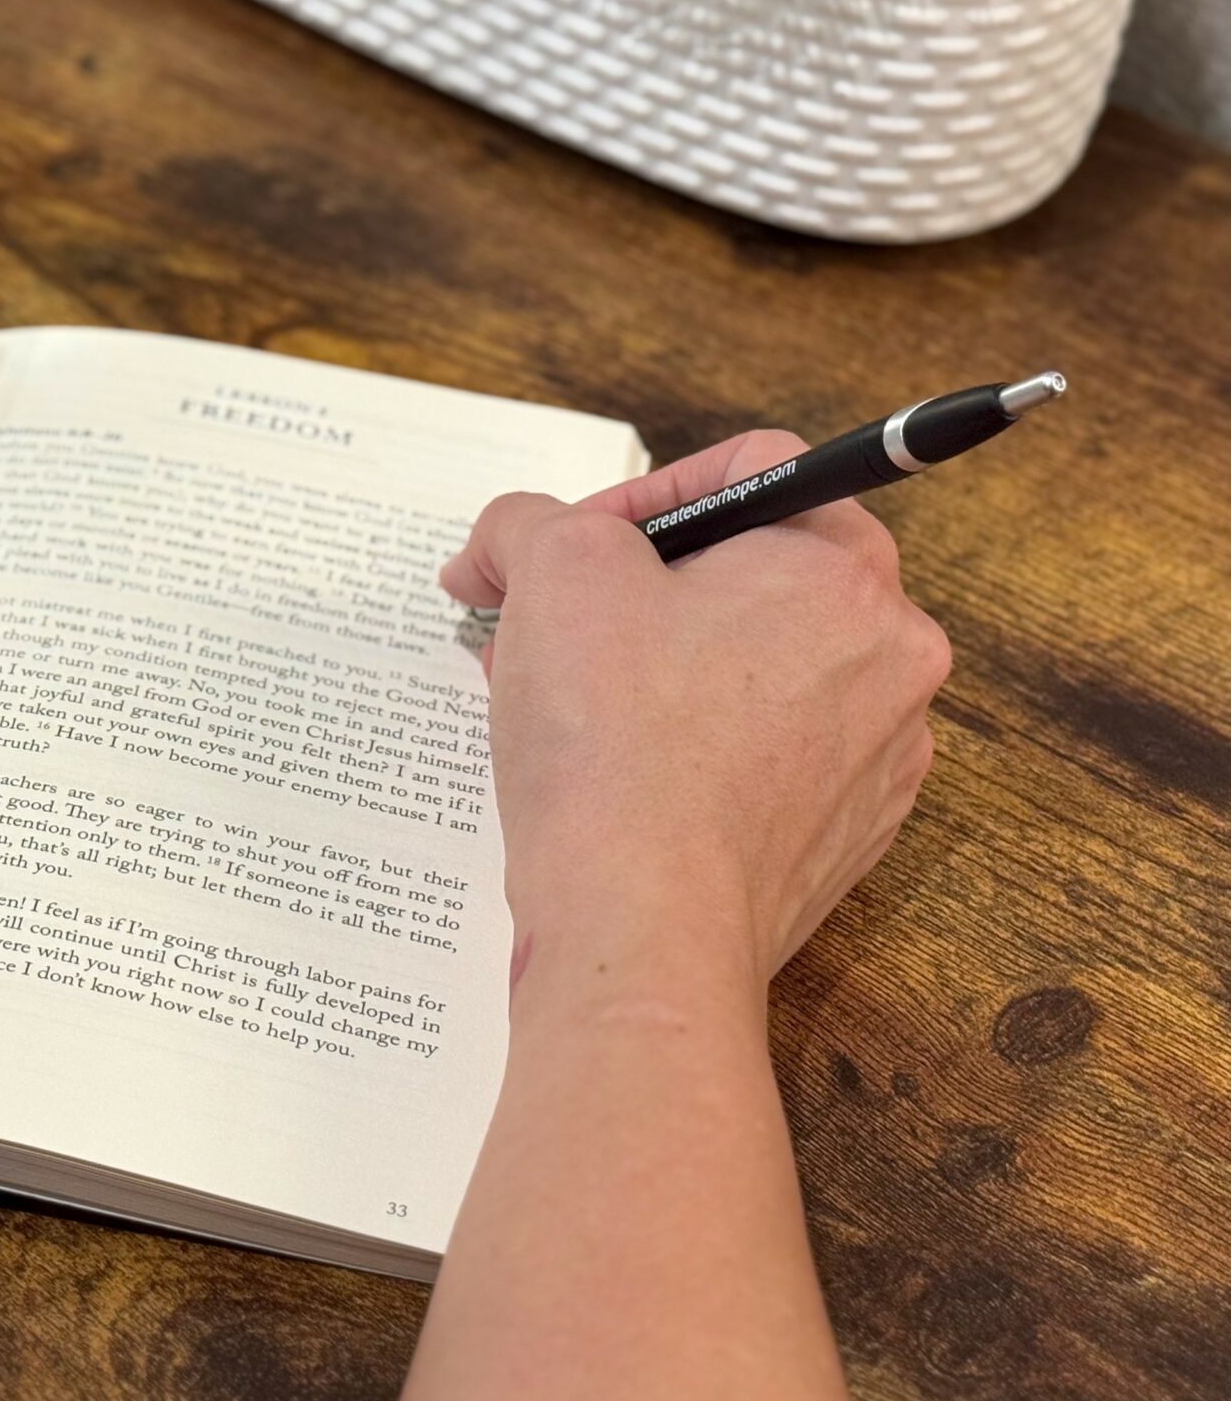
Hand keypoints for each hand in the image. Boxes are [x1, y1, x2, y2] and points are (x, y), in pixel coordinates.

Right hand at [441, 431, 950, 1006]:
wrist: (643, 929)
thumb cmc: (616, 744)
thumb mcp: (551, 573)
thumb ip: (529, 523)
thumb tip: (509, 541)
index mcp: (844, 571)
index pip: (749, 471)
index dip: (637, 493)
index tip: (566, 545)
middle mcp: (891, 658)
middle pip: (752, 573)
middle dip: (635, 588)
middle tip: (549, 619)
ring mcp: (876, 757)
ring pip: (754, 667)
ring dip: (656, 664)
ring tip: (563, 700)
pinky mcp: (841, 837)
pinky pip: (761, 755)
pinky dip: (689, 746)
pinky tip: (611, 774)